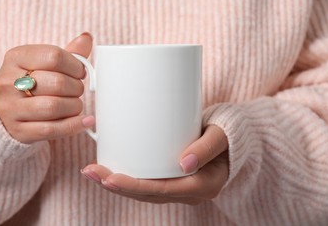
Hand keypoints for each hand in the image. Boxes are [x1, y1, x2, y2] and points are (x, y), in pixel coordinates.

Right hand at [0, 33, 94, 143]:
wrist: (5, 112)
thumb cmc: (31, 83)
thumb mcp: (44, 63)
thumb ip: (68, 53)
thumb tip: (87, 38)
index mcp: (15, 57)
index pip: (54, 56)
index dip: (75, 65)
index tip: (80, 71)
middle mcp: (8, 82)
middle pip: (57, 82)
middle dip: (76, 87)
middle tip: (77, 90)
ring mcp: (10, 109)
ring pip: (54, 107)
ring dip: (74, 106)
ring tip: (75, 104)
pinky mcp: (18, 131)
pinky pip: (52, 130)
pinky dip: (74, 125)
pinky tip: (85, 121)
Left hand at [81, 125, 228, 204]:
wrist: (237, 136)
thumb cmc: (230, 133)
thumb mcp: (222, 135)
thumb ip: (207, 147)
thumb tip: (185, 163)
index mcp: (201, 186)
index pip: (160, 191)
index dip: (132, 187)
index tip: (108, 178)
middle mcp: (188, 191)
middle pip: (146, 194)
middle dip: (116, 184)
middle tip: (90, 171)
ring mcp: (180, 186)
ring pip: (144, 191)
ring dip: (117, 182)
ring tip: (93, 171)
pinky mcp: (174, 177)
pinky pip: (148, 182)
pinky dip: (129, 177)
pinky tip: (111, 167)